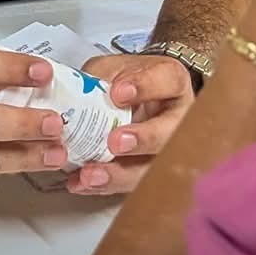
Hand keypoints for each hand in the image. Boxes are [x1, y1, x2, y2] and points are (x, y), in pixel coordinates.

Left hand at [66, 53, 195, 194]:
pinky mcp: (145, 171)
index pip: (169, 81)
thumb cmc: (125, 81)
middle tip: (115, 142)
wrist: (127, 98)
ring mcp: (164, 149)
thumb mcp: (111, 68)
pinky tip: (82, 183)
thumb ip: (100, 79)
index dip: (146, 87)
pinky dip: (103, 186)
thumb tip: (79, 98)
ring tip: (91, 174)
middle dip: (143, 140)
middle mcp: (177, 118)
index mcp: (171, 82)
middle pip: (171, 133)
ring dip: (121, 174)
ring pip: (153, 167)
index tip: (118, 92)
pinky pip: (130, 184)